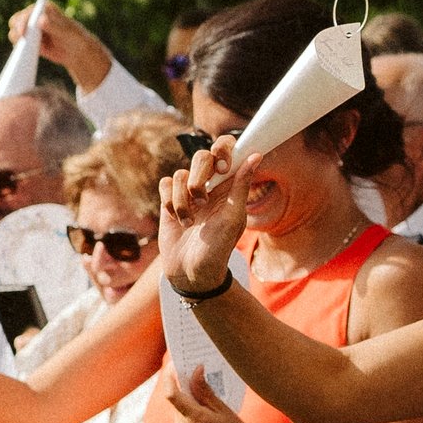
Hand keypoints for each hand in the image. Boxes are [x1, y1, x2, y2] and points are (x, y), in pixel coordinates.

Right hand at [12, 0, 111, 92]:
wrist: (75, 51)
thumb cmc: (74, 37)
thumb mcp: (66, 32)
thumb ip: (54, 26)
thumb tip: (40, 20)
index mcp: (44, 8)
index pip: (28, 12)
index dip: (23, 21)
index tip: (23, 32)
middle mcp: (34, 16)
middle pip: (16, 21)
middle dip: (16, 31)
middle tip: (21, 41)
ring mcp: (30, 28)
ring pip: (14, 33)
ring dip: (17, 40)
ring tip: (25, 49)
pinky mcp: (28, 40)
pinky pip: (18, 43)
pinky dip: (19, 48)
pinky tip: (26, 53)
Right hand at [159, 144, 246, 294]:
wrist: (191, 272)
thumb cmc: (218, 248)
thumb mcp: (233, 216)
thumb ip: (241, 185)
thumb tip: (256, 156)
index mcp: (229, 185)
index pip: (227, 150)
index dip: (223, 150)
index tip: (223, 167)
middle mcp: (209, 185)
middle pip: (201, 156)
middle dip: (199, 177)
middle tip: (202, 200)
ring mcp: (188, 193)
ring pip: (180, 174)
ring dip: (183, 199)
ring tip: (190, 221)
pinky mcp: (169, 201)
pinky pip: (166, 184)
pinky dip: (170, 201)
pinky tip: (177, 218)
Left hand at [162, 364, 256, 422]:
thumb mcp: (222, 408)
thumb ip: (203, 390)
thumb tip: (195, 370)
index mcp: (195, 420)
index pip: (172, 395)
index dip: (169, 378)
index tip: (174, 365)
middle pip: (175, 401)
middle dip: (181, 387)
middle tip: (190, 371)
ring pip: (176, 410)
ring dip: (185, 400)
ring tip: (199, 391)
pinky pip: (178, 421)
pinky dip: (185, 412)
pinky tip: (199, 410)